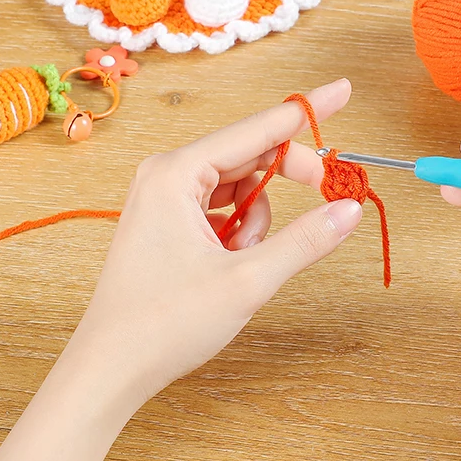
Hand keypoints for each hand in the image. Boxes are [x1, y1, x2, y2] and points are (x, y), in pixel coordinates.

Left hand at [0, 79, 361, 460]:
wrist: (110, 370)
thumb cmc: (164, 324)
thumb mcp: (246, 281)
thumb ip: (304, 240)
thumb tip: (350, 210)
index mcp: (177, 172)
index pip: (258, 128)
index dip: (307, 110)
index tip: (343, 89)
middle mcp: (168, 173)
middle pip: (250, 154)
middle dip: (289, 175)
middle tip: (326, 194)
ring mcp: (166, 195)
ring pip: (240, 184)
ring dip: (258, 217)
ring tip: (246, 260)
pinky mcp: (169, 218)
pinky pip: (222, 205)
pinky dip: (240, 229)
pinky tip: (230, 261)